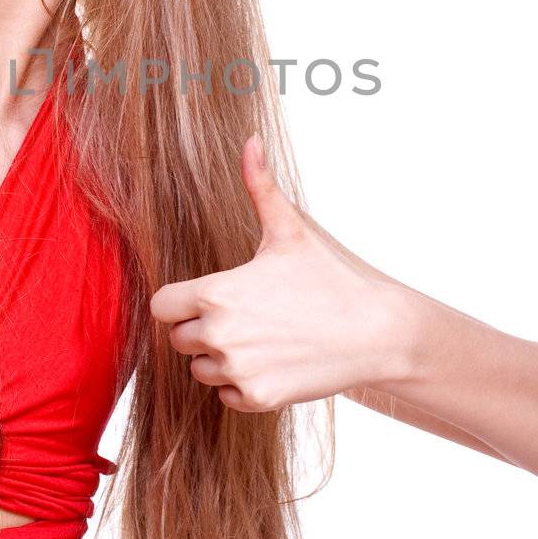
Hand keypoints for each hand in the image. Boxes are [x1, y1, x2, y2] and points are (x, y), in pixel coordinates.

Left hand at [149, 135, 412, 412]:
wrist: (376, 331)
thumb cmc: (329, 278)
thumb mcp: (289, 231)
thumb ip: (259, 186)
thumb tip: (250, 140)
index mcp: (216, 293)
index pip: (161, 306)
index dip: (179, 301)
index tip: (205, 298)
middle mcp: (219, 335)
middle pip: (179, 339)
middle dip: (202, 329)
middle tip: (245, 316)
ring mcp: (237, 370)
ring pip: (201, 370)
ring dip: (221, 358)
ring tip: (262, 338)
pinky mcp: (257, 398)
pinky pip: (226, 396)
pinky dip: (243, 384)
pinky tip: (274, 361)